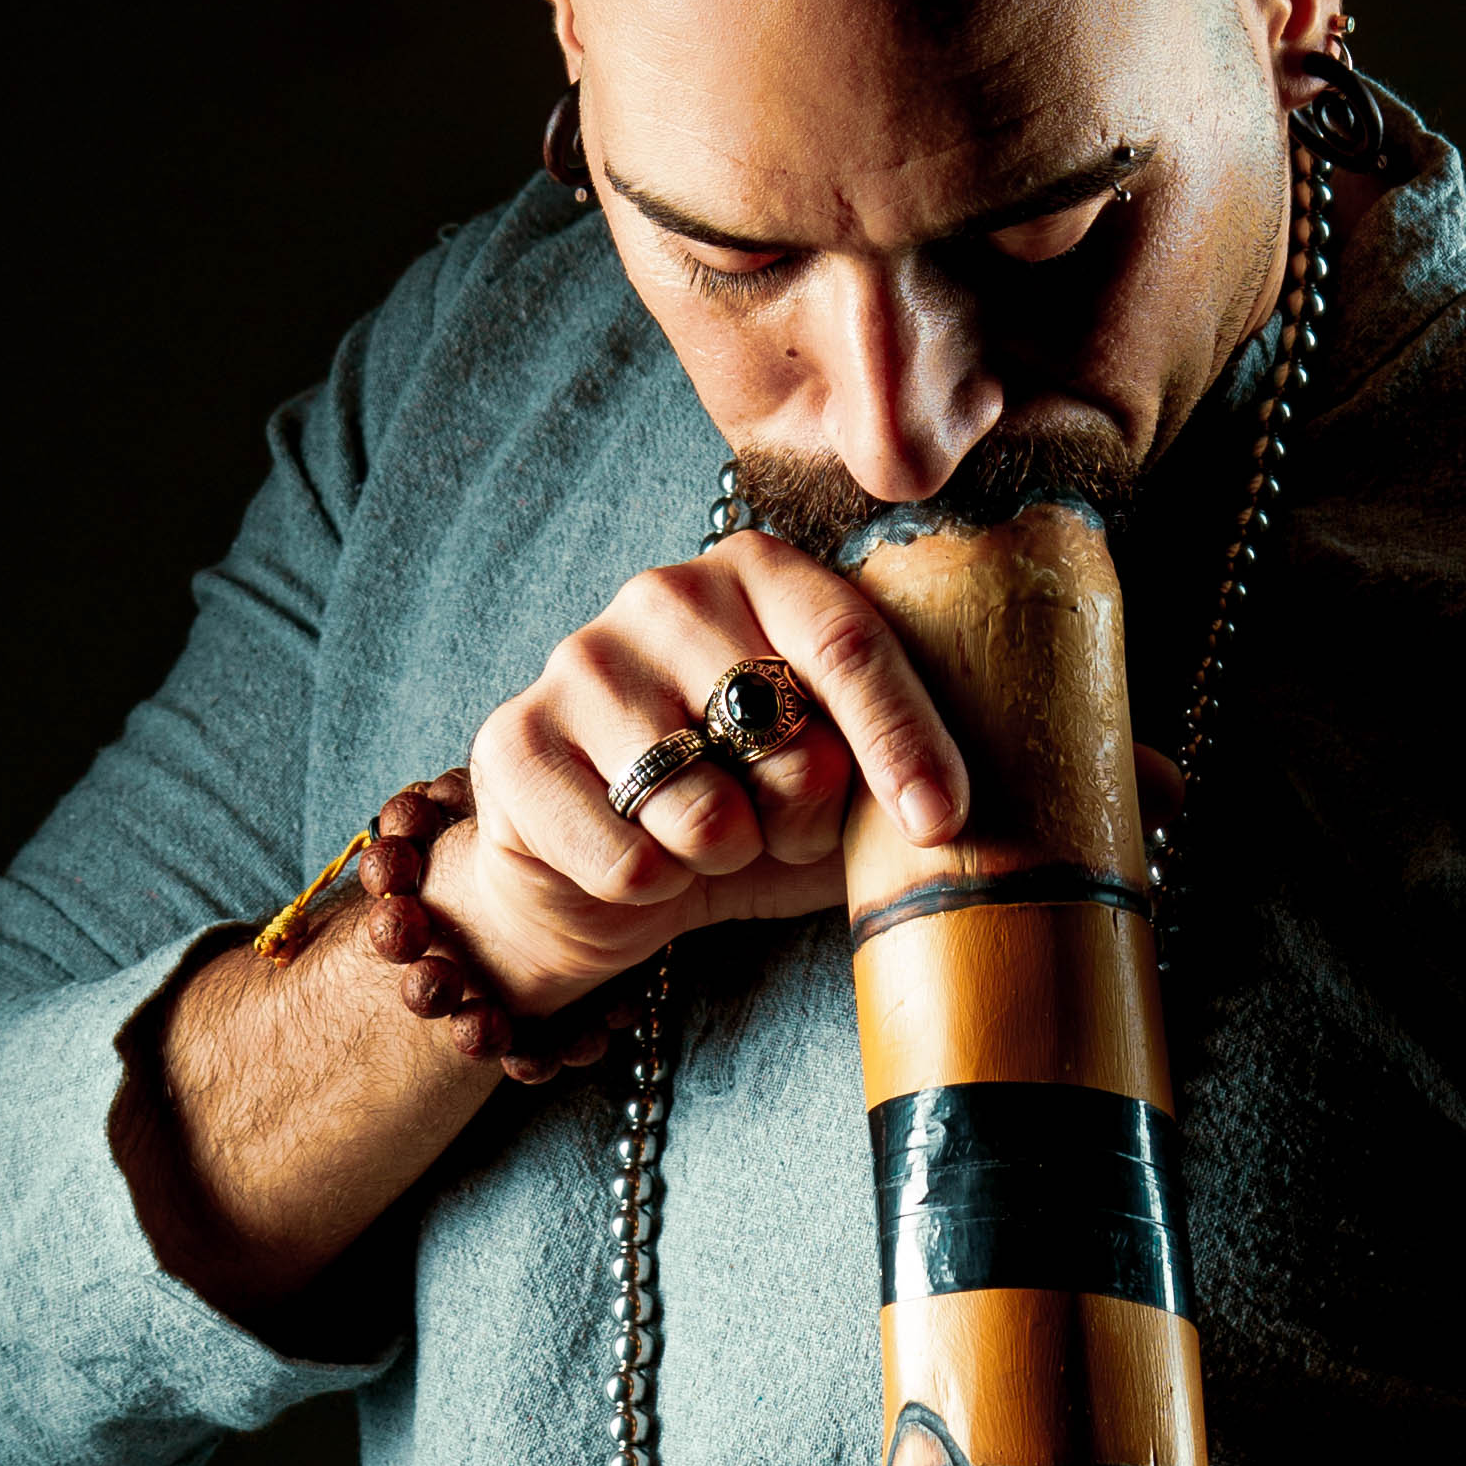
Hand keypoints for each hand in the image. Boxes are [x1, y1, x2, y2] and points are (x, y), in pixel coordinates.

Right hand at [423, 532, 968, 1016]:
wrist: (599, 877)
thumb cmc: (740, 815)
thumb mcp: (836, 790)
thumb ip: (890, 773)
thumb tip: (949, 815)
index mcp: (759, 575)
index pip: (849, 646)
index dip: (904, 741)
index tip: (941, 822)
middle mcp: (664, 594)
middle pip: (786, 736)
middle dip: (799, 820)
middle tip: (767, 828)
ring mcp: (581, 662)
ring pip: (705, 813)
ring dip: (719, 860)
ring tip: (697, 842)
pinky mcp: (516, 744)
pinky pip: (630, 862)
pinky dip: (650, 890)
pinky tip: (635, 860)